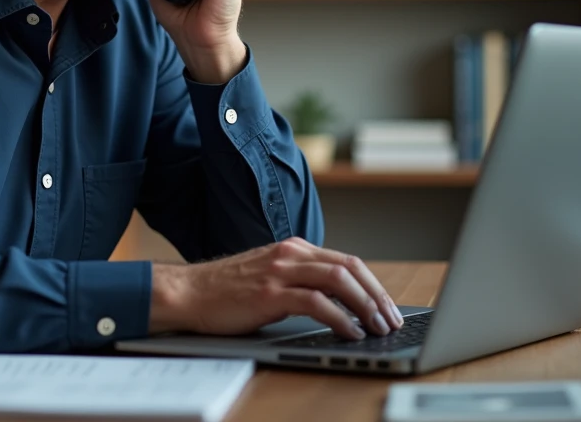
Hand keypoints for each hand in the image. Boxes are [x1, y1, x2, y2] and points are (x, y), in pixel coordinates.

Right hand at [149, 238, 403, 339]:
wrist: (188, 292)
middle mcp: (290, 253)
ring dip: (365, 306)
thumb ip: (299, 280)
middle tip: (391, 320)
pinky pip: (316, 303)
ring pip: (338, 281)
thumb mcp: (270, 276)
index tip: (387, 306)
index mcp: (294, 248)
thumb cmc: (226, 290)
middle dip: (376, 295)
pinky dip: (340, 319)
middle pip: (349, 268)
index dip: (372, 284)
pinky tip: (349, 332)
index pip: (346, 261)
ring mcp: (280, 271)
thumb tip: (336, 305)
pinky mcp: (270, 293)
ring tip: (377, 328)